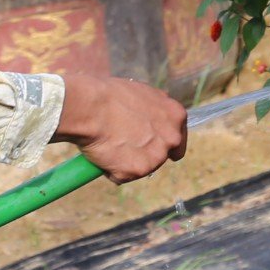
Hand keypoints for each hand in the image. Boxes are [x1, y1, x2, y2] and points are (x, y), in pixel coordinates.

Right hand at [55, 73, 188, 181]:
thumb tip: (153, 117)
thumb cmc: (110, 95)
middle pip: (163, 155)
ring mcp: (156, 156)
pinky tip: (103, 154)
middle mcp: (171, 137)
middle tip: (124, 146)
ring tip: (109, 145)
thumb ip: (155, 109)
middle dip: (146, 154)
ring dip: (127, 162)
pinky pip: (123, 176)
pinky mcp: (138, 171)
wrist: (91, 107)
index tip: (151, 145)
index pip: (178, 139)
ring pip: (142, 167)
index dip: (163, 143)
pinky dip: (112, 170)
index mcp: (176, 115)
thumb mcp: (143, 93)